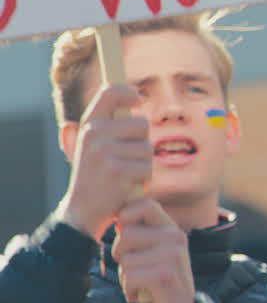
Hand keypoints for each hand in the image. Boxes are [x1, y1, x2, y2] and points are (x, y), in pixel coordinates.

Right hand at [55, 85, 150, 239]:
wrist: (82, 211)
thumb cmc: (94, 176)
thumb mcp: (92, 145)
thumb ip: (106, 123)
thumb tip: (129, 93)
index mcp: (89, 125)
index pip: (110, 93)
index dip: (128, 91)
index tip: (138, 97)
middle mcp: (94, 133)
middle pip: (142, 124)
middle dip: (142, 143)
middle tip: (126, 160)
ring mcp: (105, 152)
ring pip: (147, 148)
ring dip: (144, 165)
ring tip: (126, 175)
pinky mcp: (117, 171)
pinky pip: (147, 168)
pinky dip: (144, 180)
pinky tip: (128, 187)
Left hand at [112, 198, 196, 302]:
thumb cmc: (160, 280)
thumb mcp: (153, 252)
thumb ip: (139, 234)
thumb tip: (117, 218)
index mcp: (171, 229)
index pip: (145, 205)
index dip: (125, 214)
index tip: (123, 231)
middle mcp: (175, 238)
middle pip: (126, 235)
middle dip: (120, 256)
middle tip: (134, 269)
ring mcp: (172, 256)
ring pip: (125, 260)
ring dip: (126, 278)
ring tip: (143, 284)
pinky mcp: (164, 276)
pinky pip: (130, 277)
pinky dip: (130, 291)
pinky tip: (143, 296)